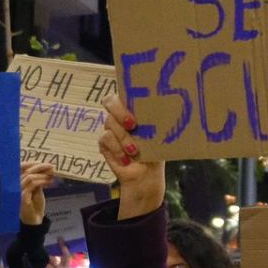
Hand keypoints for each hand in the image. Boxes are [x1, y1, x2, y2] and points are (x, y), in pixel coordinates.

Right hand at [19, 162, 55, 225]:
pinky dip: (41, 181)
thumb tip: (46, 168)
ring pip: (29, 177)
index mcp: (17, 182)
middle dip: (40, 167)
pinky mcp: (22, 197)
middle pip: (26, 171)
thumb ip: (38, 180)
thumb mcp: (37, 189)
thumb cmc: (35, 205)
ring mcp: (17, 191)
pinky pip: (32, 185)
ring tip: (51, 175)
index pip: (20, 168)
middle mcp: (15, 186)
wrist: (34, 220)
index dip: (31, 163)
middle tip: (51, 166)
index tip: (43, 163)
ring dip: (42, 174)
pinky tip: (48, 182)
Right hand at [100, 96, 165, 219]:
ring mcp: (110, 128)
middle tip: (133, 125)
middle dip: (121, 112)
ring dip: (123, 138)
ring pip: (109, 123)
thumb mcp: (159, 135)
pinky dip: (117, 149)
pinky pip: (105, 138)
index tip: (137, 105)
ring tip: (134, 151)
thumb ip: (155, 121)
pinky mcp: (104, 143)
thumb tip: (163, 109)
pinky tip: (126, 158)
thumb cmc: (155, 151)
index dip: (126, 94)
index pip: (124, 92)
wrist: (146, 175)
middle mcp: (119, 116)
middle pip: (110, 102)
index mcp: (134, 109)